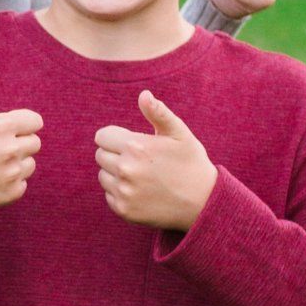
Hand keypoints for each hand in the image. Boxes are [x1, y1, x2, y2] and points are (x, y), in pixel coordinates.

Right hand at [0, 47, 42, 230]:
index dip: (20, 123)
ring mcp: (9, 174)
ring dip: (15, 163)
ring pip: (30, 163)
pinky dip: (9, 183)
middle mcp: (8, 150)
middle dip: (18, 142)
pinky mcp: (9, 195)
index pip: (35, 121)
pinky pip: (23, 184)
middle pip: (35, 142)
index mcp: (0, 126)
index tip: (0, 129)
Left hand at [95, 91, 216, 229]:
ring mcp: (124, 192)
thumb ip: (158, 113)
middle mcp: (125, 170)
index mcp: (135, 147)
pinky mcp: (124, 210)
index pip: (102, 136)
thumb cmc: (191, 163)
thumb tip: (143, 95)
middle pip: (100, 155)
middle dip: (116, 154)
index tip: (132, 143)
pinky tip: (142, 191)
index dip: (116, 137)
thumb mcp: (180, 134)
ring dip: (116, 174)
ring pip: (103, 176)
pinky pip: (109, 195)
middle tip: (140, 160)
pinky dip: (120, 192)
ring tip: (142, 176)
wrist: (204, 203)